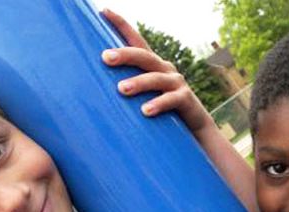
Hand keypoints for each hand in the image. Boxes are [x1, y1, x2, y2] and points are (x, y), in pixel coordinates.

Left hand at [100, 8, 214, 135]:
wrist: (196, 124)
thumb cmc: (161, 109)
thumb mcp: (145, 93)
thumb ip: (128, 87)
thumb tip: (93, 89)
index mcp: (152, 64)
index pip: (136, 40)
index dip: (121, 25)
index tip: (104, 11)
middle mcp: (164, 69)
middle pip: (144, 56)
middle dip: (125, 55)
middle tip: (106, 57)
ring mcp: (176, 82)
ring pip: (155, 78)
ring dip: (138, 83)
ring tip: (121, 89)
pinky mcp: (185, 99)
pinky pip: (171, 100)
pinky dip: (158, 104)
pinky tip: (145, 111)